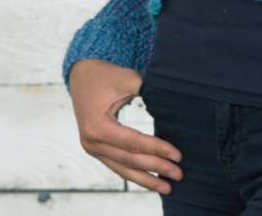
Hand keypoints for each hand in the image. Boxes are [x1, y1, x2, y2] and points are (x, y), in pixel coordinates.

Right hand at [68, 58, 182, 194]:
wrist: (82, 74)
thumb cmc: (106, 75)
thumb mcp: (127, 79)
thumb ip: (148, 90)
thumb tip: (173, 102)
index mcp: (98, 127)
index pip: (133, 143)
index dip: (157, 149)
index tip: (177, 155)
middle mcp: (92, 142)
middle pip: (130, 160)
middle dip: (156, 168)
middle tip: (179, 174)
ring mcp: (93, 149)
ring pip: (123, 169)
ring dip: (146, 179)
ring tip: (167, 187)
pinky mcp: (96, 149)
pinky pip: (117, 165)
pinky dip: (135, 173)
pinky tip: (150, 179)